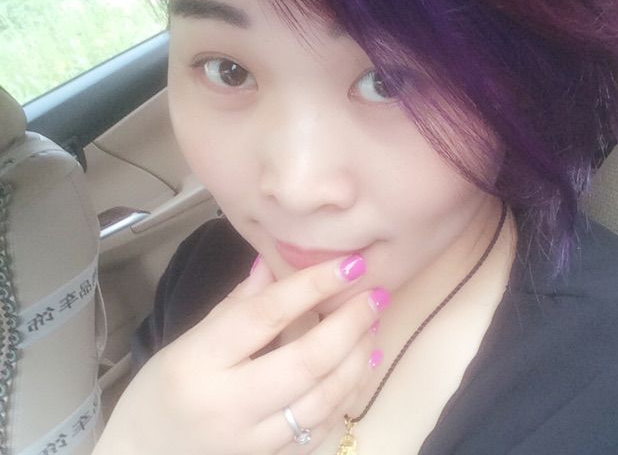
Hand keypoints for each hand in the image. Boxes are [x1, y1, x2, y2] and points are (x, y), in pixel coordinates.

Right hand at [92, 254, 384, 454]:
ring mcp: (250, 441)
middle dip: (349, 325)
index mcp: (200, 361)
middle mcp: (227, 404)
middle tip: (375, 296)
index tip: (351, 265)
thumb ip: (238, 304)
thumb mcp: (188, 339)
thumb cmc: (161, 390)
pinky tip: (360, 368)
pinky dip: (346, 396)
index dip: (312, 286)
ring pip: (321, 401)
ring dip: (356, 361)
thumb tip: (275, 262)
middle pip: (305, 362)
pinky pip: (319, 430)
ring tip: (372, 328)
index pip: (266, 315)